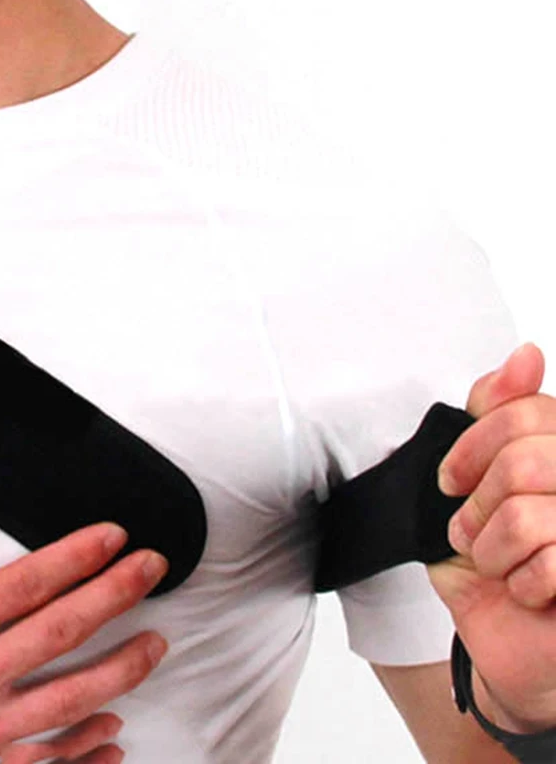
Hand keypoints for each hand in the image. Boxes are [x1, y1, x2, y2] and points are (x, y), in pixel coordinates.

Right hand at [0, 487, 168, 763]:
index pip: (30, 580)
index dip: (80, 553)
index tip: (113, 536)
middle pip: (63, 631)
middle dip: (118, 593)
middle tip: (154, 569)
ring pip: (68, 700)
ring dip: (121, 668)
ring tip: (157, 644)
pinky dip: (85, 753)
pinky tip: (113, 735)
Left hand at [428, 342, 555, 732]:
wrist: (510, 644)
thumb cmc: (495, 562)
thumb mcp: (478, 484)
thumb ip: (498, 417)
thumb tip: (526, 353)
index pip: (523, 411)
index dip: (472, 446)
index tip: (451, 480)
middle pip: (524, 459)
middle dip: (479, 505)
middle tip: (473, 532)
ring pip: (529, 513)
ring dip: (494, 548)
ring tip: (500, 563)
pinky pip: (551, 560)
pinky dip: (521, 583)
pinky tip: (529, 591)